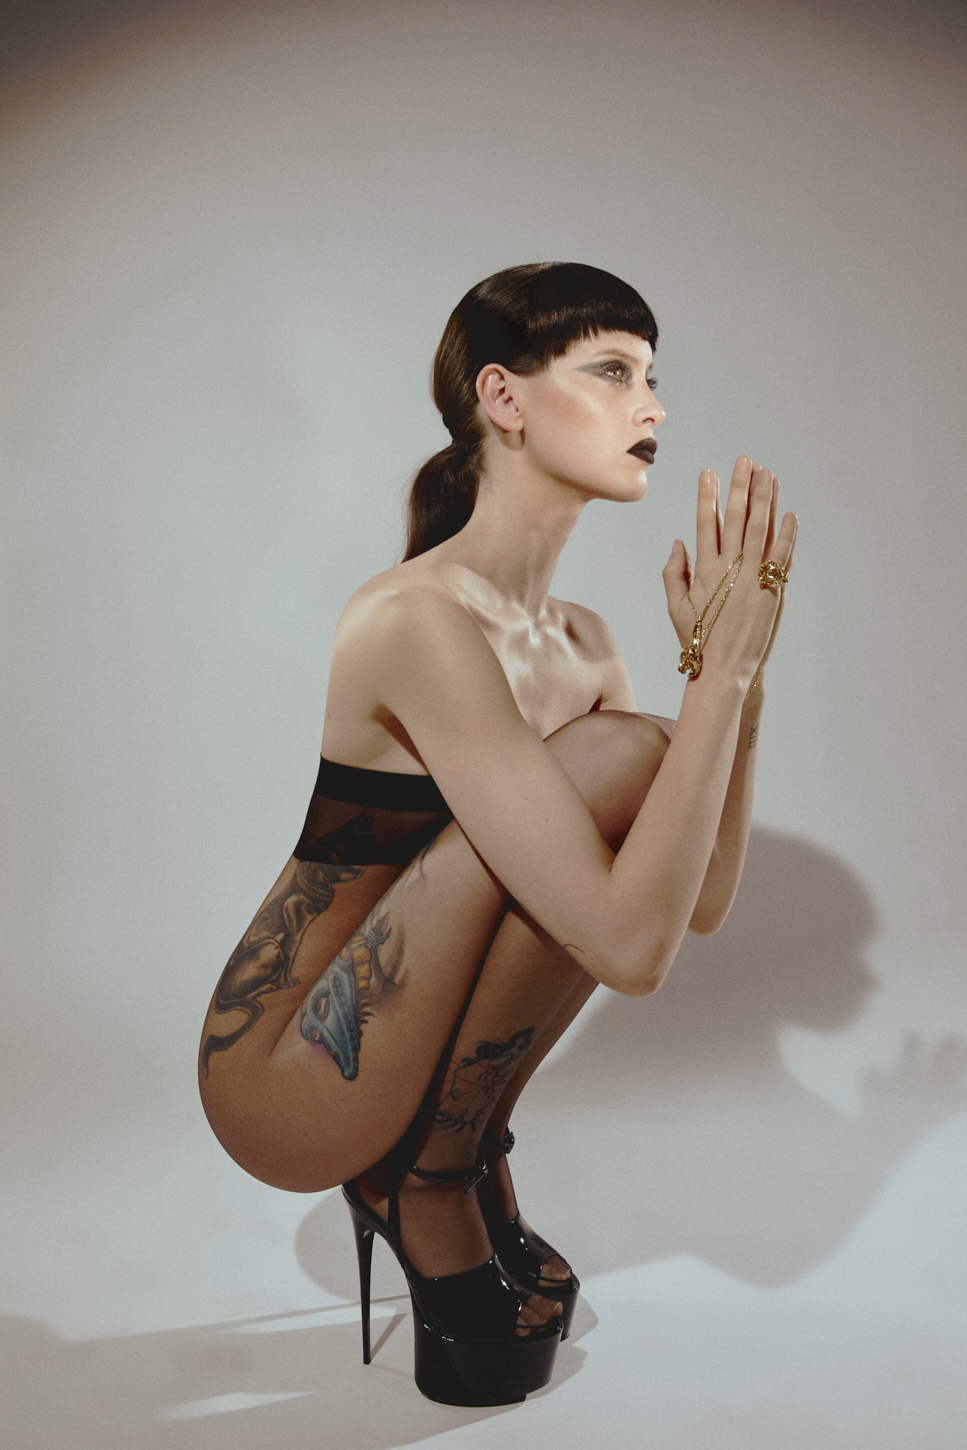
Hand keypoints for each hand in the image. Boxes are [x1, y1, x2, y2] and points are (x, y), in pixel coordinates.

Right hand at [663, 458, 797, 687]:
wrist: (725, 668)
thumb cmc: (698, 640)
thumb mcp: (676, 608)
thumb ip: (674, 573)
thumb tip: (678, 542)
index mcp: (704, 571)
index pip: (706, 524)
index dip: (708, 497)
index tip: (709, 473)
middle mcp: (729, 570)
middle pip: (737, 519)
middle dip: (741, 487)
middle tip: (745, 460)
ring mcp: (753, 579)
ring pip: (761, 531)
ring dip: (766, 501)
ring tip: (768, 474)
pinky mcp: (773, 591)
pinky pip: (782, 557)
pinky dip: (787, 534)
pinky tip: (790, 513)